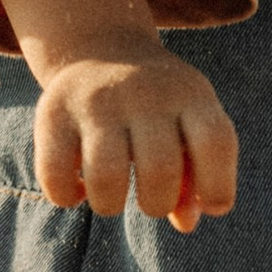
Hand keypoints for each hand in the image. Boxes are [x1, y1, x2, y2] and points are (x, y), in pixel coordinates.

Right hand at [0, 0, 239, 231]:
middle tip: (151, 200)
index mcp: (190, 94)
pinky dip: (67, 197)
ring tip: (111, 198)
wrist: (101, 47)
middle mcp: (143, 93)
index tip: (210, 205)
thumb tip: (185, 223)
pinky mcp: (53, 113)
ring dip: (110, 205)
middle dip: (158, 204)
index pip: (216, 142)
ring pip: (105, 178)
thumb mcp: (188, 127)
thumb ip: (196, 177)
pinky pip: (55, 176)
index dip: (218, 187)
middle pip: (160, 169)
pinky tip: (78, 189)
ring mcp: (96, 101)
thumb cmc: (159, 107)